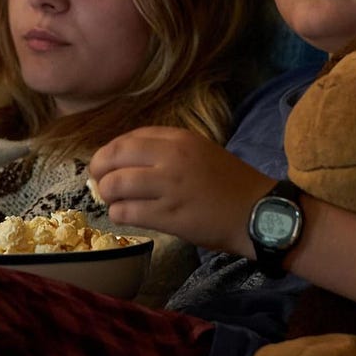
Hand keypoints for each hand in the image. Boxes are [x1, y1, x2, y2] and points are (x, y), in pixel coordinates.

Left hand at [89, 127, 274, 253]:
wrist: (257, 213)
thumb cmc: (228, 183)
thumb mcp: (199, 151)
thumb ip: (165, 148)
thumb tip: (123, 156)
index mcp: (179, 139)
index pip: (128, 138)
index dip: (110, 151)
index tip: (107, 164)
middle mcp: (172, 158)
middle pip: (114, 156)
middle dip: (99, 170)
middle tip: (100, 182)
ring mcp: (169, 188)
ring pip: (115, 186)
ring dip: (108, 195)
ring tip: (114, 201)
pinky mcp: (169, 217)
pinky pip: (127, 212)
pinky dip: (119, 214)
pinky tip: (126, 215)